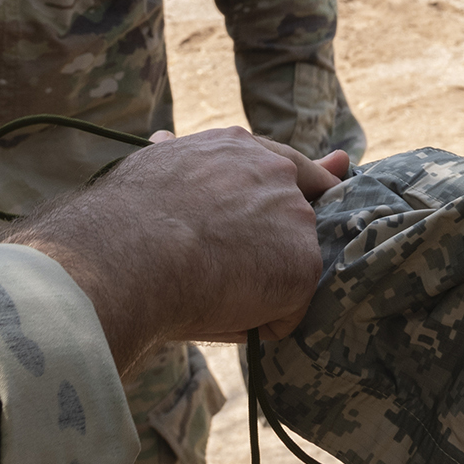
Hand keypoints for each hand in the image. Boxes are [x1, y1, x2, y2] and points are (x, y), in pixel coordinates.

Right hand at [13, 128, 348, 370]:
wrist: (129, 251)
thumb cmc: (126, 218)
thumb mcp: (151, 170)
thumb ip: (175, 159)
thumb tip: (164, 139)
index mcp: (238, 148)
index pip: (288, 163)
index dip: (308, 178)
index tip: (337, 170)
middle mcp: (276, 172)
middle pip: (300, 217)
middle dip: (281, 246)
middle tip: (229, 269)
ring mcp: (295, 217)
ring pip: (287, 271)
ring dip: (259, 289)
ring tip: (205, 288)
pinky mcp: (303, 263)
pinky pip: (284, 314)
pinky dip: (257, 324)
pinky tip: (216, 311)